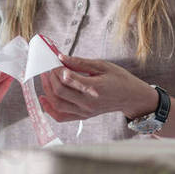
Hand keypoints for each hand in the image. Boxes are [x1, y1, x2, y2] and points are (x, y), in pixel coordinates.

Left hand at [39, 53, 158, 121]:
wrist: (130, 97)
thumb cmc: (119, 79)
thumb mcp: (102, 65)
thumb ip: (80, 62)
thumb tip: (61, 57)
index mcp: (94, 88)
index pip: (67, 79)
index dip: (57, 69)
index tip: (55, 62)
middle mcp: (88, 103)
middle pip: (59, 92)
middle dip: (50, 78)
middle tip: (48, 69)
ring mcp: (85, 112)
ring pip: (57, 105)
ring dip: (47, 91)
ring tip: (45, 79)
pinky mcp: (83, 116)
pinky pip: (61, 117)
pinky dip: (49, 109)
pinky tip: (44, 98)